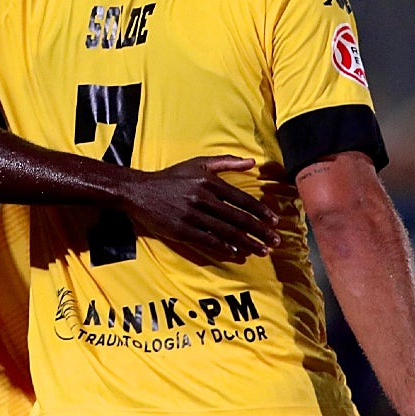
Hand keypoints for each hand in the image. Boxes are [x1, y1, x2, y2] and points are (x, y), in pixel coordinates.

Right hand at [122, 156, 278, 262]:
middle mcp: (202, 197)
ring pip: (226, 231)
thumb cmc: (171, 177)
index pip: (241, 199)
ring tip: (262, 250)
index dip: (260, 212)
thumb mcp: (197, 163)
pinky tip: (237, 253)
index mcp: (208, 181)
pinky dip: (225, 248)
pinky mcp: (181, 229)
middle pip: (237, 218)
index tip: (274, 221)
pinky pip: (208, 241)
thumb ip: (226, 162)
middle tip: (275, 241)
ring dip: (247, 243)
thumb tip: (252, 162)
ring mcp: (191, 215)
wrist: (139, 191)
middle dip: (259, 231)